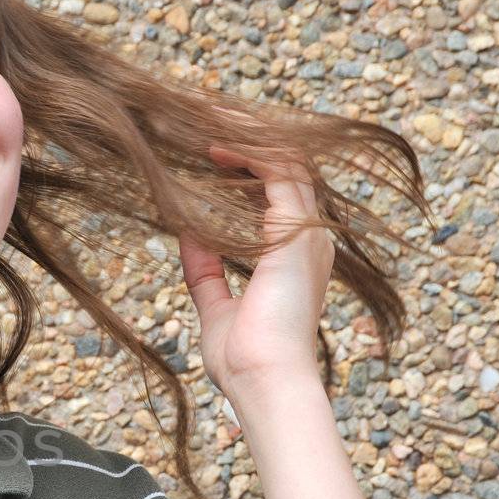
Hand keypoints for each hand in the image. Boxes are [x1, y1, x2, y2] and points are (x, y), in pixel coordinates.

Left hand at [177, 143, 334, 405]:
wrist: (264, 379)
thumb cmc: (244, 359)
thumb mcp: (217, 305)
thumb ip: (206, 271)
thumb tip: (189, 237)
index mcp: (296, 258)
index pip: (280, 196)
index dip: (249, 170)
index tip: (212, 155)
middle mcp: (309, 240)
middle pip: (287, 171)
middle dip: (251, 143)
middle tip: (211, 123)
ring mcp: (308, 233)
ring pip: (287, 162)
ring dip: (249, 137)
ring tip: (213, 119)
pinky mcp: (296, 230)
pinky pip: (280, 169)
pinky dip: (250, 150)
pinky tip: (217, 143)